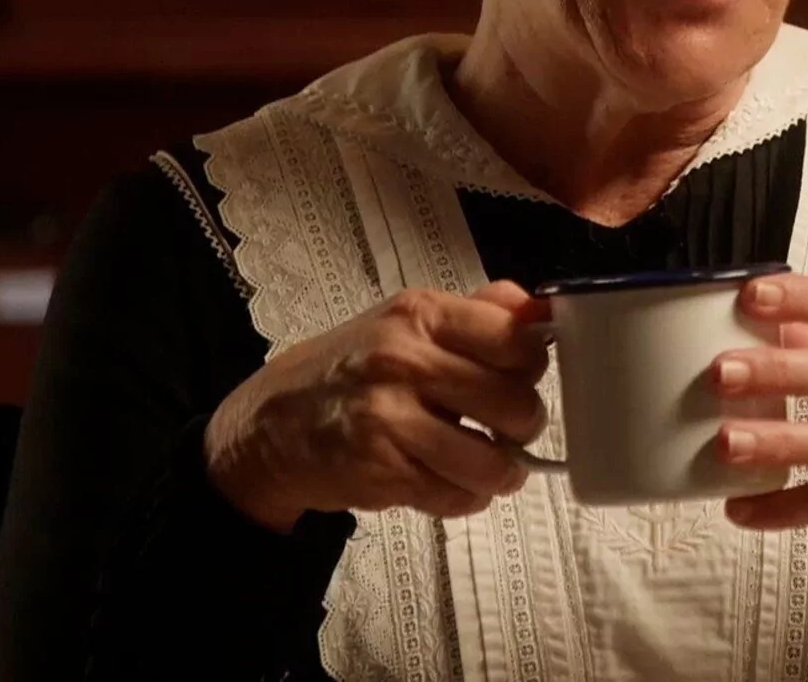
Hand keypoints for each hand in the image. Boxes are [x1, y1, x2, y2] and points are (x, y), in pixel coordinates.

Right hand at [204, 281, 549, 532]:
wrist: (269, 426)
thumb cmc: (353, 370)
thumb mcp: (405, 323)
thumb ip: (476, 314)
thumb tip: (539, 310)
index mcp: (419, 314)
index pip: (514, 338)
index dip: (532, 364)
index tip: (523, 376)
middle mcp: (403, 361)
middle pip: (513, 403)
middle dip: (524, 425)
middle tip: (510, 428)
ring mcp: (389, 419)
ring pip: (491, 461)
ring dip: (503, 473)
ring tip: (492, 465)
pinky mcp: (380, 471)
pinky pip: (455, 496)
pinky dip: (466, 497)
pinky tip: (451, 483)